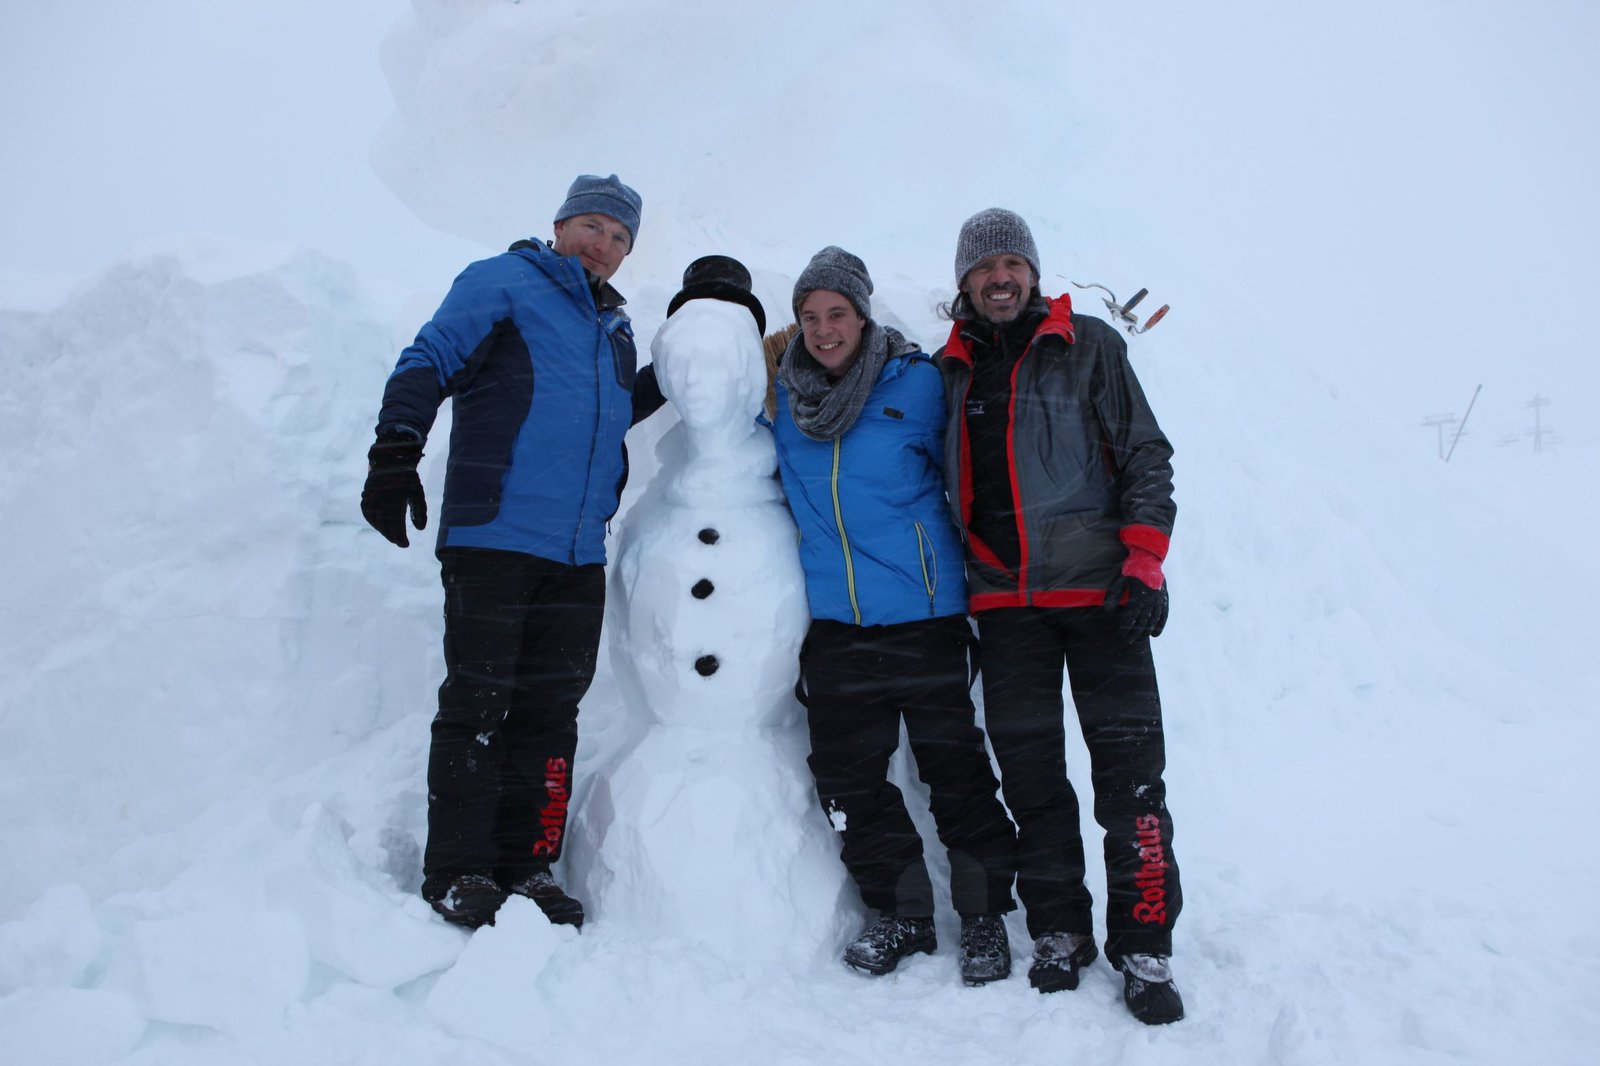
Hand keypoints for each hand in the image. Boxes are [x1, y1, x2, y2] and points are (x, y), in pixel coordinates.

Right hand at [361, 431, 426, 547]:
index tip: (405, 545)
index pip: (397, 525)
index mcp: (396, 500)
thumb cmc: (407, 479)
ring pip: (376, 522)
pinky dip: (374, 522)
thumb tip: (420, 529)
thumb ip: (420, 511)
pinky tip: (381, 527)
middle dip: (393, 536)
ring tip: (392, 536)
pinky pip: (368, 514)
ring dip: (383, 531)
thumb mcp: (417, 493)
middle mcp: (381, 501)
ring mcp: (371, 499)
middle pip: (386, 526)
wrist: (389, 462)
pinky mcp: (365, 497)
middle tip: (399, 542)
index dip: (401, 537)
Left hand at [1102, 572, 1168, 642]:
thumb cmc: (1131, 571)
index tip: (1121, 635)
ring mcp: (1159, 601)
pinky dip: (1159, 626)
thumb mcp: (1119, 581)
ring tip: (1138, 640)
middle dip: (1134, 634)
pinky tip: (1154, 635)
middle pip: (1142, 623)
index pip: (1131, 618)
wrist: (1149, 559)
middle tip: (1128, 642)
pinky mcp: (1164, 599)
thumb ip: (1113, 596)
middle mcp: (1150, 601)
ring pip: (1153, 621)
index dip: (1126, 628)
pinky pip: (1163, 616)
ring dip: (1145, 633)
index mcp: (1138, 597)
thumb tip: (1107, 611)